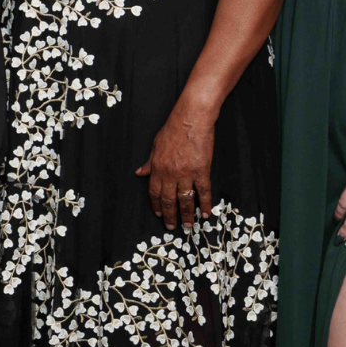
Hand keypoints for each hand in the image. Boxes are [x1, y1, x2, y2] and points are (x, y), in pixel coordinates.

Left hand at [136, 112, 214, 229]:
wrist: (191, 120)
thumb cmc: (173, 129)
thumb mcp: (155, 145)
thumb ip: (149, 162)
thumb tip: (139, 173)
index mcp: (157, 167)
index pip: (154, 192)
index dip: (156, 205)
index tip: (158, 214)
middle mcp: (170, 173)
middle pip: (168, 200)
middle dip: (169, 215)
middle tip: (171, 226)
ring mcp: (186, 173)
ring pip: (185, 199)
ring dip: (186, 214)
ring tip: (188, 226)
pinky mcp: (202, 171)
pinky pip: (204, 191)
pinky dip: (205, 204)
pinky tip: (206, 213)